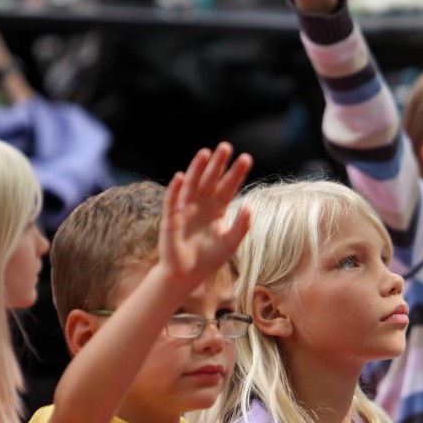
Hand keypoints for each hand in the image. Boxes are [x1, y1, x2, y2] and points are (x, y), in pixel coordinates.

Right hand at [159, 142, 252, 294]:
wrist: (186, 275)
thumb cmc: (208, 259)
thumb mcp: (230, 243)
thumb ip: (241, 226)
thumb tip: (251, 206)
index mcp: (217, 209)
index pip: (228, 187)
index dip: (236, 173)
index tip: (246, 158)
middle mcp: (202, 205)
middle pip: (210, 180)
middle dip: (218, 164)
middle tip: (226, 146)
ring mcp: (185, 209)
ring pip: (192, 185)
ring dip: (197, 169)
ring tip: (205, 153)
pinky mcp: (171, 219)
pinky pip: (173, 201)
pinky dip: (175, 189)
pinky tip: (181, 176)